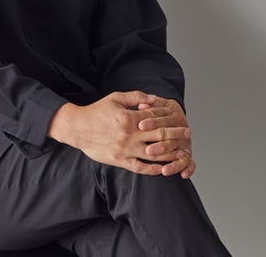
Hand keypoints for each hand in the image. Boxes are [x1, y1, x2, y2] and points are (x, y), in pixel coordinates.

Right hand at [48, 91, 189, 175]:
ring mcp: (126, 149)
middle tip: (187, 135)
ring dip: (169, 154)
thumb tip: (154, 98)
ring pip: (153, 154)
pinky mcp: (120, 161)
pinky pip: (140, 168)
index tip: (182, 121)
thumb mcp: (115, 98)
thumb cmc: (97, 111)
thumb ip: (135, 97)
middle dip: (175, 135)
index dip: (170, 120)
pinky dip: (153, 169)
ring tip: (182, 154)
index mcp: (129, 118)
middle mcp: (130, 135)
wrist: (78, 127)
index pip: (155, 119)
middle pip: (158, 136)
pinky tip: (163, 169)